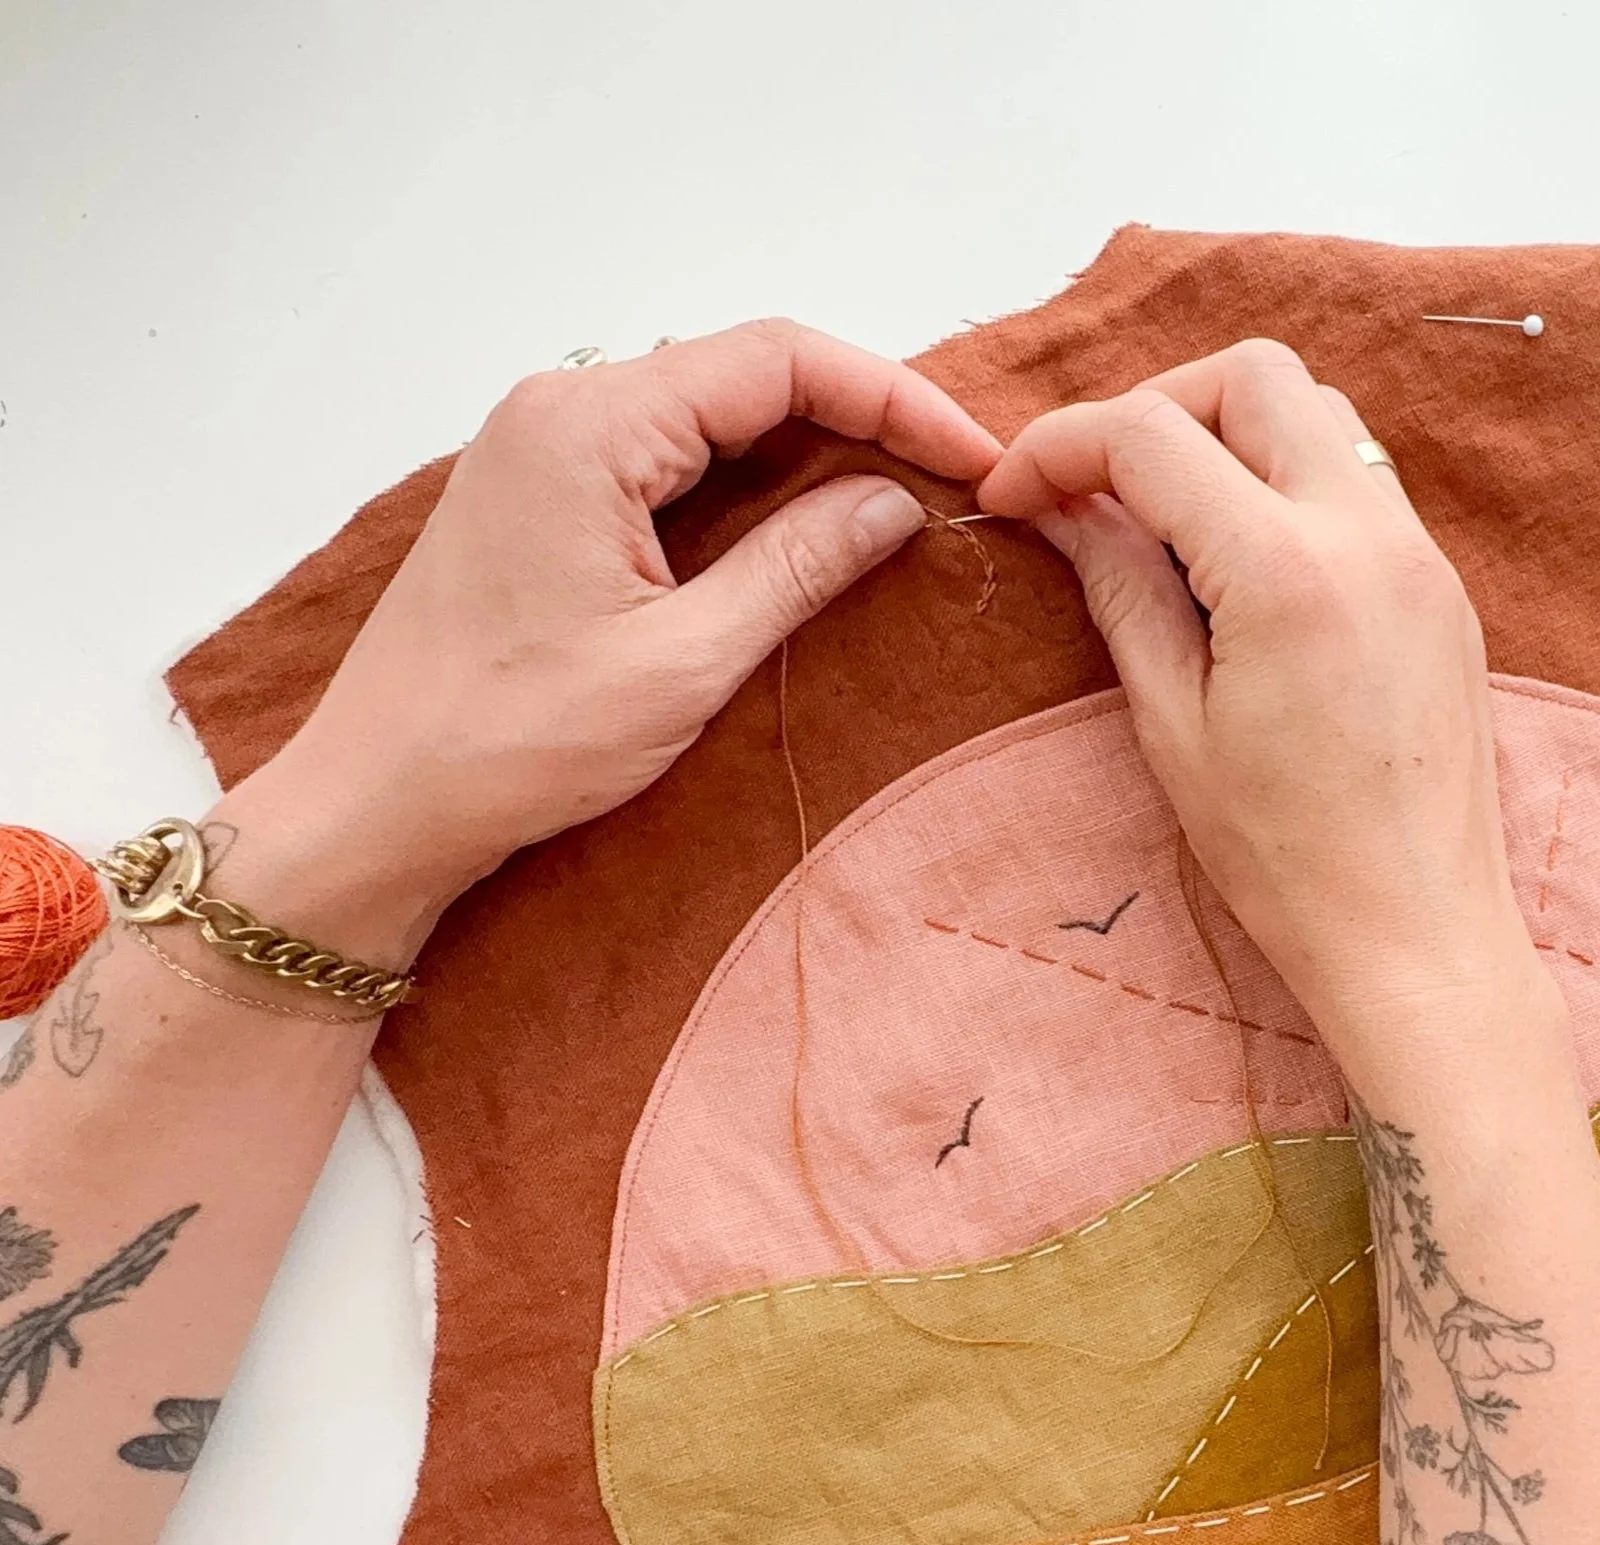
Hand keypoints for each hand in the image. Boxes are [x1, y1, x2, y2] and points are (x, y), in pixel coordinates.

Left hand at [233, 320, 997, 940]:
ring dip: (799, 457)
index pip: (779, 358)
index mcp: (590, 425)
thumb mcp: (681, 662)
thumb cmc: (510, 741)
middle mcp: (558, 407)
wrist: (380, 801)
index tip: (968, 458)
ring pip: (705, 416)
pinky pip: (659, 458)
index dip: (892, 397)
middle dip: (855, 422)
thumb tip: (892, 503)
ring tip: (886, 514)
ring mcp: (538, 447)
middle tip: (944, 488)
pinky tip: (788, 537)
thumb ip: (797, 566)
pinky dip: (737, 488)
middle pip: (743, 374)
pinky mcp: (534, 495)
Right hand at [977, 338, 1543, 1062]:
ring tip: (1161, 524)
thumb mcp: (1171, 725)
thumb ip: (1121, 591)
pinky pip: (1353, 478)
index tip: (1013, 493)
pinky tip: (1232, 563)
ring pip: (1315, 412)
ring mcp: (1416, 553)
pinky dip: (1280, 483)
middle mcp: (1367, 535)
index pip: (1152, 436)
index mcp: (1286, 573)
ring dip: (1224, 435)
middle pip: (1250, 376)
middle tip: (1093, 487)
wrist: (1413, 931)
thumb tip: (1068, 511)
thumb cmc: (1286, 857)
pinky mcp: (1436, 583)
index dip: (1060, 446)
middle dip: (1152, 407)